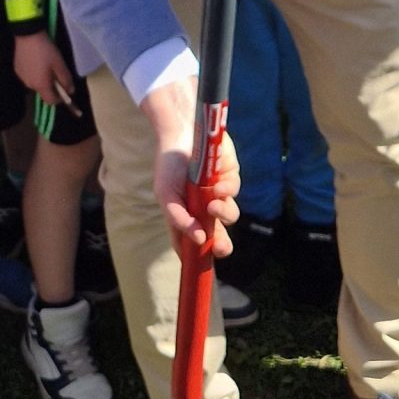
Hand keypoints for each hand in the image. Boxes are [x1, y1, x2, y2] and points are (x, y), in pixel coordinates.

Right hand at [13, 30, 77, 108]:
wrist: (27, 35)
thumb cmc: (46, 50)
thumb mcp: (60, 64)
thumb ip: (66, 80)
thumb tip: (71, 91)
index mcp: (41, 85)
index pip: (51, 101)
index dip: (60, 99)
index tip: (65, 90)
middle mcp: (29, 85)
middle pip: (43, 92)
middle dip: (51, 87)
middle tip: (56, 73)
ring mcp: (22, 77)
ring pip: (35, 84)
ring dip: (42, 79)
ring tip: (46, 65)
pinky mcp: (17, 69)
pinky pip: (28, 76)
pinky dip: (34, 73)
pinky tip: (36, 61)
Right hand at [141, 75, 238, 254]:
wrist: (180, 130)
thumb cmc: (169, 164)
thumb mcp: (165, 194)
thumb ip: (178, 219)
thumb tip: (197, 240)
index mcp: (186, 216)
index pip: (192, 244)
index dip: (198, 258)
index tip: (200, 267)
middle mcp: (204, 209)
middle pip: (217, 236)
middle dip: (221, 245)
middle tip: (220, 247)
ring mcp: (218, 194)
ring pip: (230, 215)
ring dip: (224, 215)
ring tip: (214, 207)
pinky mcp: (230, 177)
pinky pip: (233, 191)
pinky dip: (226, 193)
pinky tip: (217, 187)